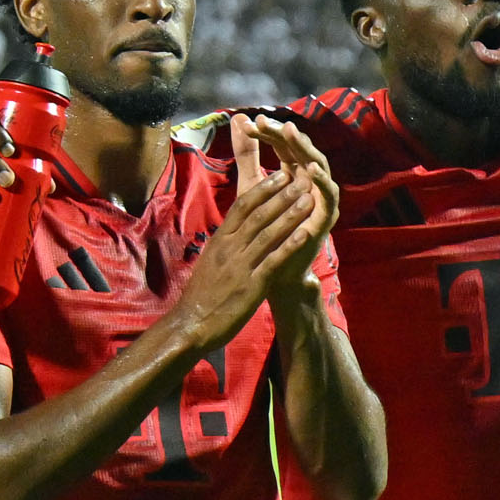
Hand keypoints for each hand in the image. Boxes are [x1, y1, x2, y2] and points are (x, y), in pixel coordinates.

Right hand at [169, 148, 320, 350]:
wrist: (191, 324)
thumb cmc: (201, 295)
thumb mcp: (210, 262)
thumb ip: (226, 245)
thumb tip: (238, 229)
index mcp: (220, 240)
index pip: (243, 206)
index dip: (264, 189)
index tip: (280, 175)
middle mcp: (230, 248)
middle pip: (258, 214)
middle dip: (282, 194)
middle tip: (301, 178)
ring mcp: (240, 266)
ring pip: (268, 233)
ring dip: (290, 214)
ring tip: (308, 198)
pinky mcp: (251, 286)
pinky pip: (273, 261)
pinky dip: (290, 246)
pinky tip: (306, 235)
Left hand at [230, 115, 336, 306]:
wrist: (272, 269)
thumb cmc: (264, 228)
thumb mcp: (251, 187)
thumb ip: (247, 155)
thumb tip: (237, 117)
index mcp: (292, 173)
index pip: (281, 145)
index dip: (266, 133)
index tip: (247, 125)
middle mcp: (308, 181)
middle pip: (299, 150)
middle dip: (284, 135)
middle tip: (268, 122)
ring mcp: (320, 196)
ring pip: (318, 165)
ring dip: (306, 148)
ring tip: (291, 132)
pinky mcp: (328, 214)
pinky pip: (330, 194)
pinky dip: (323, 180)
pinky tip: (312, 168)